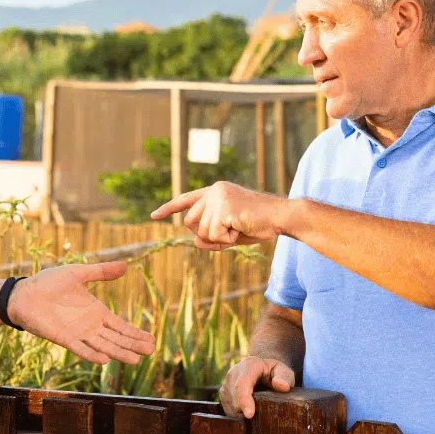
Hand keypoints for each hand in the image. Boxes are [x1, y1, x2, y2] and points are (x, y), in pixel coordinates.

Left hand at [9, 261, 155, 364]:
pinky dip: (92, 354)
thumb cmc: (49, 282)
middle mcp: (90, 326)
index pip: (120, 325)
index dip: (135, 333)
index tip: (151, 340)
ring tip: (134, 360)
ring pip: (103, 346)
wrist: (25, 293)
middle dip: (133, 345)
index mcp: (96, 311)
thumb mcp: (78, 273)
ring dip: (118, 353)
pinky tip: (105, 359)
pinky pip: (80, 348)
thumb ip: (101, 271)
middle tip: (151, 352)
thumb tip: (126, 266)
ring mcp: (78, 333)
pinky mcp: (63, 338)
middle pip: (116, 338)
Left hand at [150, 181, 285, 249]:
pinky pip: (214, 235)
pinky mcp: (223, 207)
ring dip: (221, 238)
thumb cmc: (260, 224)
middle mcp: (213, 190)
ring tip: (240, 227)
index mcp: (215, 192)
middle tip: (233, 230)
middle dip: (208, 235)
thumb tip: (195, 243)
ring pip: (202, 232)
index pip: (186, 200)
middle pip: (191, 223)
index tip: (153, 216)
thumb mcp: (232, 235)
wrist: (281, 217)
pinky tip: (241, 228)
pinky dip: (228, 239)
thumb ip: (212, 238)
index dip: (168, 209)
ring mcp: (217, 197)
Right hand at [219, 355, 295, 417]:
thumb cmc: (274, 372)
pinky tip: (249, 411)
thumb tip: (282, 386)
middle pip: (235, 399)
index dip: (244, 400)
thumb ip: (284, 377)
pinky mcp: (223, 395)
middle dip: (246, 411)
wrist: (261, 369)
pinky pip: (228, 410)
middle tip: (261, 415)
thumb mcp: (284, 371)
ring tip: (257, 410)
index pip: (242, 384)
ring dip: (243, 414)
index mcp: (248, 365)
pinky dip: (239, 415)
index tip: (250, 414)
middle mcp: (233, 374)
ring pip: (231, 407)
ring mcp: (226, 384)